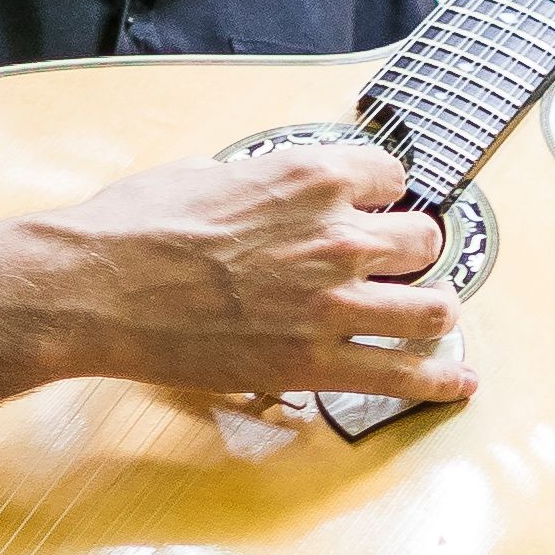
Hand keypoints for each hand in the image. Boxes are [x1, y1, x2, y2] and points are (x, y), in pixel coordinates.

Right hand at [32, 141, 469, 405]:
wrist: (96, 288)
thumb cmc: (134, 228)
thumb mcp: (206, 172)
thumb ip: (260, 182)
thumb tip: (265, 193)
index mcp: (310, 177)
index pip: (392, 174)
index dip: (384, 194)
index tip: (379, 207)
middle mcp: (336, 235)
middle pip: (424, 239)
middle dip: (412, 251)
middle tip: (397, 266)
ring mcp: (333, 301)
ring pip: (435, 307)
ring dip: (434, 310)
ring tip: (428, 318)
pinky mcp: (317, 361)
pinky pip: (405, 375)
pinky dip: (441, 381)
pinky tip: (458, 382)